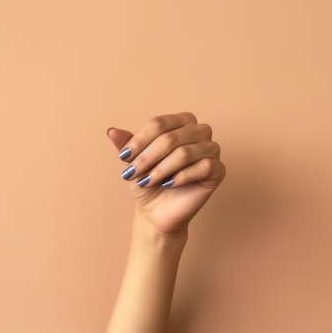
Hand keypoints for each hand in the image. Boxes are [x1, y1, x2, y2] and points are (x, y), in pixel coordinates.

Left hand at [107, 112, 225, 236]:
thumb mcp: (133, 161)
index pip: (159, 124)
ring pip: (185, 153)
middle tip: (133, 174)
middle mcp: (200, 131)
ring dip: (161, 169)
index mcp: (181, 122)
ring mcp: (212, 150)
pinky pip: (203, 167)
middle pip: (171, 138)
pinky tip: (169, 184)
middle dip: (148, 158)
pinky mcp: (219, 170)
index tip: (123, 158)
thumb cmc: (148, 180)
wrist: (157, 211)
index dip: (139, 141)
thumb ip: (126, 144)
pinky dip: (181, 177)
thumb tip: (112, 131)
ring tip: (148, 181)